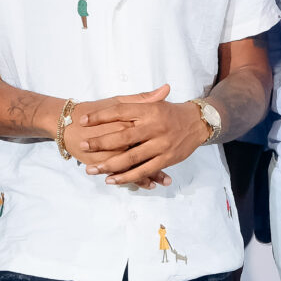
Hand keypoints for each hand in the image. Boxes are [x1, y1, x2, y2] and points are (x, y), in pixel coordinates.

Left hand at [69, 86, 207, 186]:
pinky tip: (112, 180)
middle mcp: (154, 127)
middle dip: (100, 142)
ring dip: (110, 165)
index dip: (100, 115)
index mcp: (149, 110)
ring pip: (131, 157)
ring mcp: (161, 145)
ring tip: (91, 169)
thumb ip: (136, 100)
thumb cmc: (170, 112)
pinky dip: (128, 177)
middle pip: (122, 135)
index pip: (120, 111)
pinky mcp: (166, 159)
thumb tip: (112, 101)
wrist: (198, 122)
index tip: (82, 119)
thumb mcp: (155, 102)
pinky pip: (144, 170)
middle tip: (82, 145)